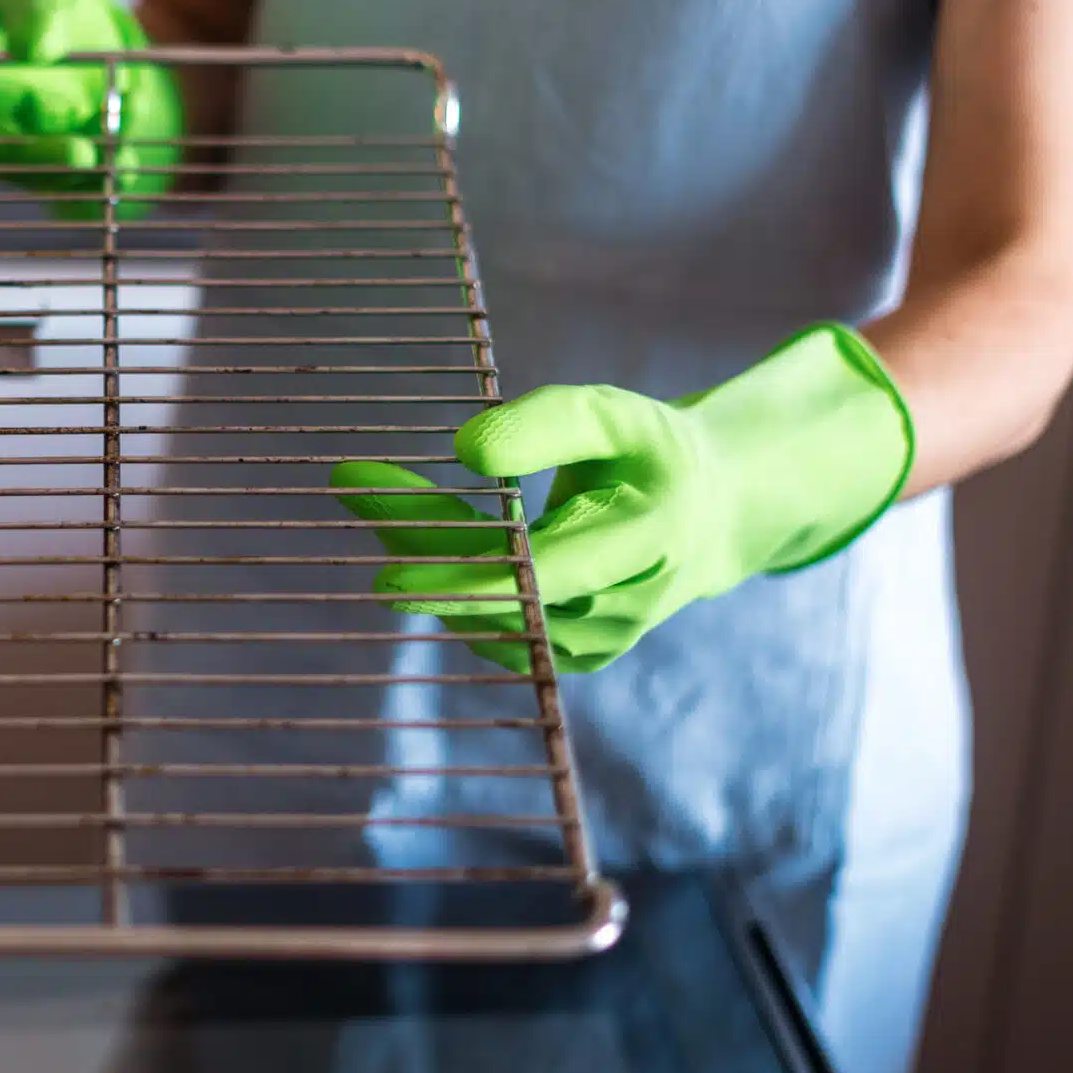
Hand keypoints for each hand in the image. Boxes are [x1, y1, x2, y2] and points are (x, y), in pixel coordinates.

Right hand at [0, 0, 184, 219]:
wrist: (88, 24)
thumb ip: (35, 11)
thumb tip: (34, 50)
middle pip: (1, 158)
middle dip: (41, 160)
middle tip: (81, 154)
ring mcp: (25, 153)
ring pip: (49, 177)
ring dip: (86, 172)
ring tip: (123, 151)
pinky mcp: (67, 167)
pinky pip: (86, 180)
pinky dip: (111, 169)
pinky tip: (131, 150)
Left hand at [332, 324, 913, 673]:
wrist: (716, 513)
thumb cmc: (653, 455)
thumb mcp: (615, 415)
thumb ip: (546, 425)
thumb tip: (464, 452)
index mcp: (647, 541)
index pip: (539, 578)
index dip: (460, 580)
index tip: (385, 576)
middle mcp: (622, 608)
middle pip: (497, 591)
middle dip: (420, 543)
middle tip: (356, 488)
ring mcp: (598, 643)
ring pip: (486, 614)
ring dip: (426, 559)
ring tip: (381, 498)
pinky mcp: (574, 656)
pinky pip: (495, 628)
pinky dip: (449, 587)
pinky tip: (421, 542)